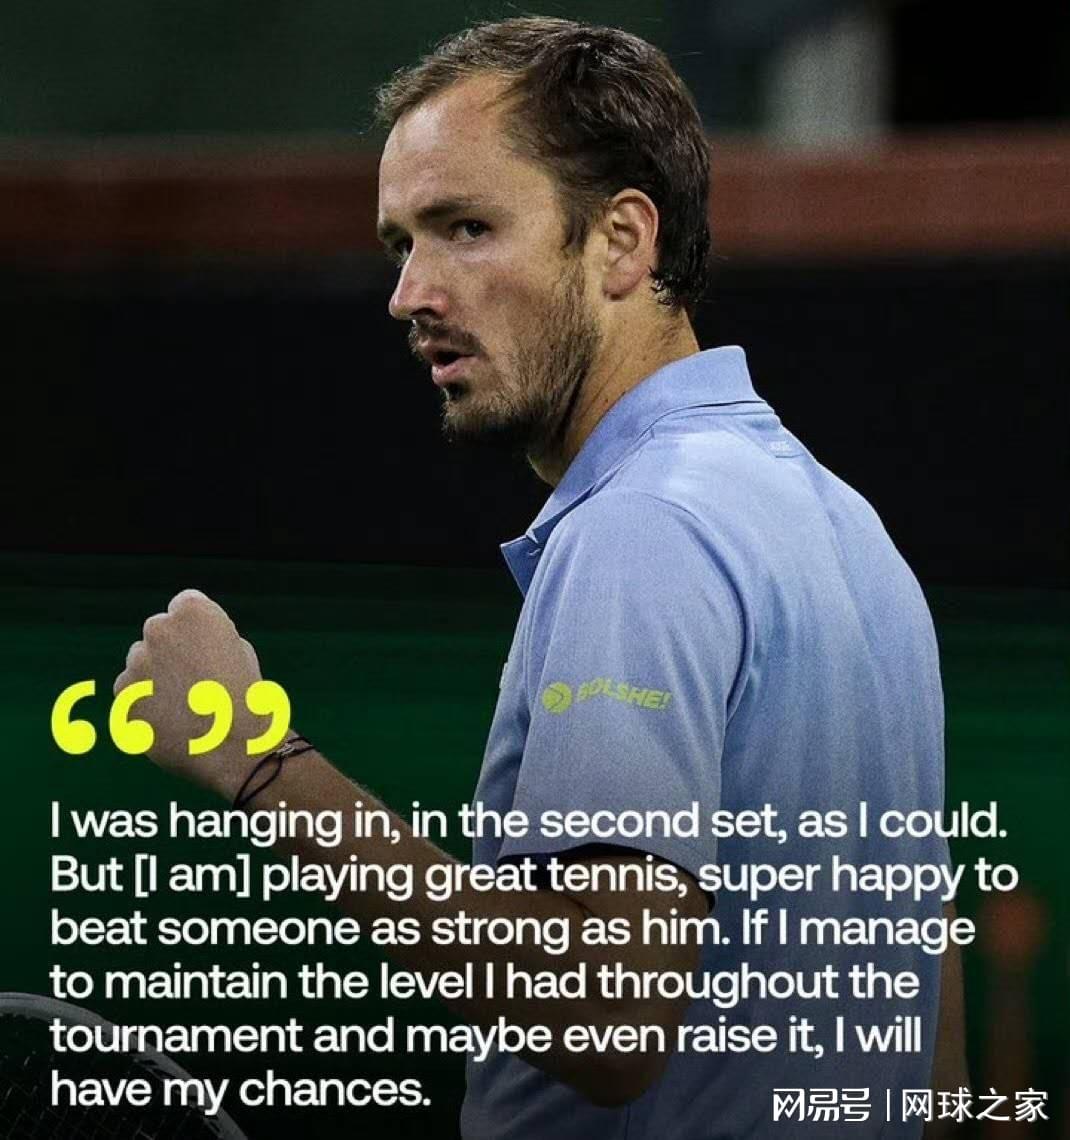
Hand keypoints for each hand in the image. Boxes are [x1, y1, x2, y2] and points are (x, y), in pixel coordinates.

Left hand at [114, 589, 265, 798]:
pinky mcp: (123, 695)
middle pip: (159, 632)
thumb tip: (186, 645)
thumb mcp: (238, 651)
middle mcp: (159, 629)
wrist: (235, 747)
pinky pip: (131, 693)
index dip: (198, 630)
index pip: (185, 605)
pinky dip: (145, 704)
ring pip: (142, 663)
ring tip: (186, 706)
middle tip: (195, 680)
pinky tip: (172, 721)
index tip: (208, 650)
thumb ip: (207, 638)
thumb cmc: (247, 698)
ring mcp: (136, 662)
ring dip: (156, 677)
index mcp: (193, 611)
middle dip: (171, 650)